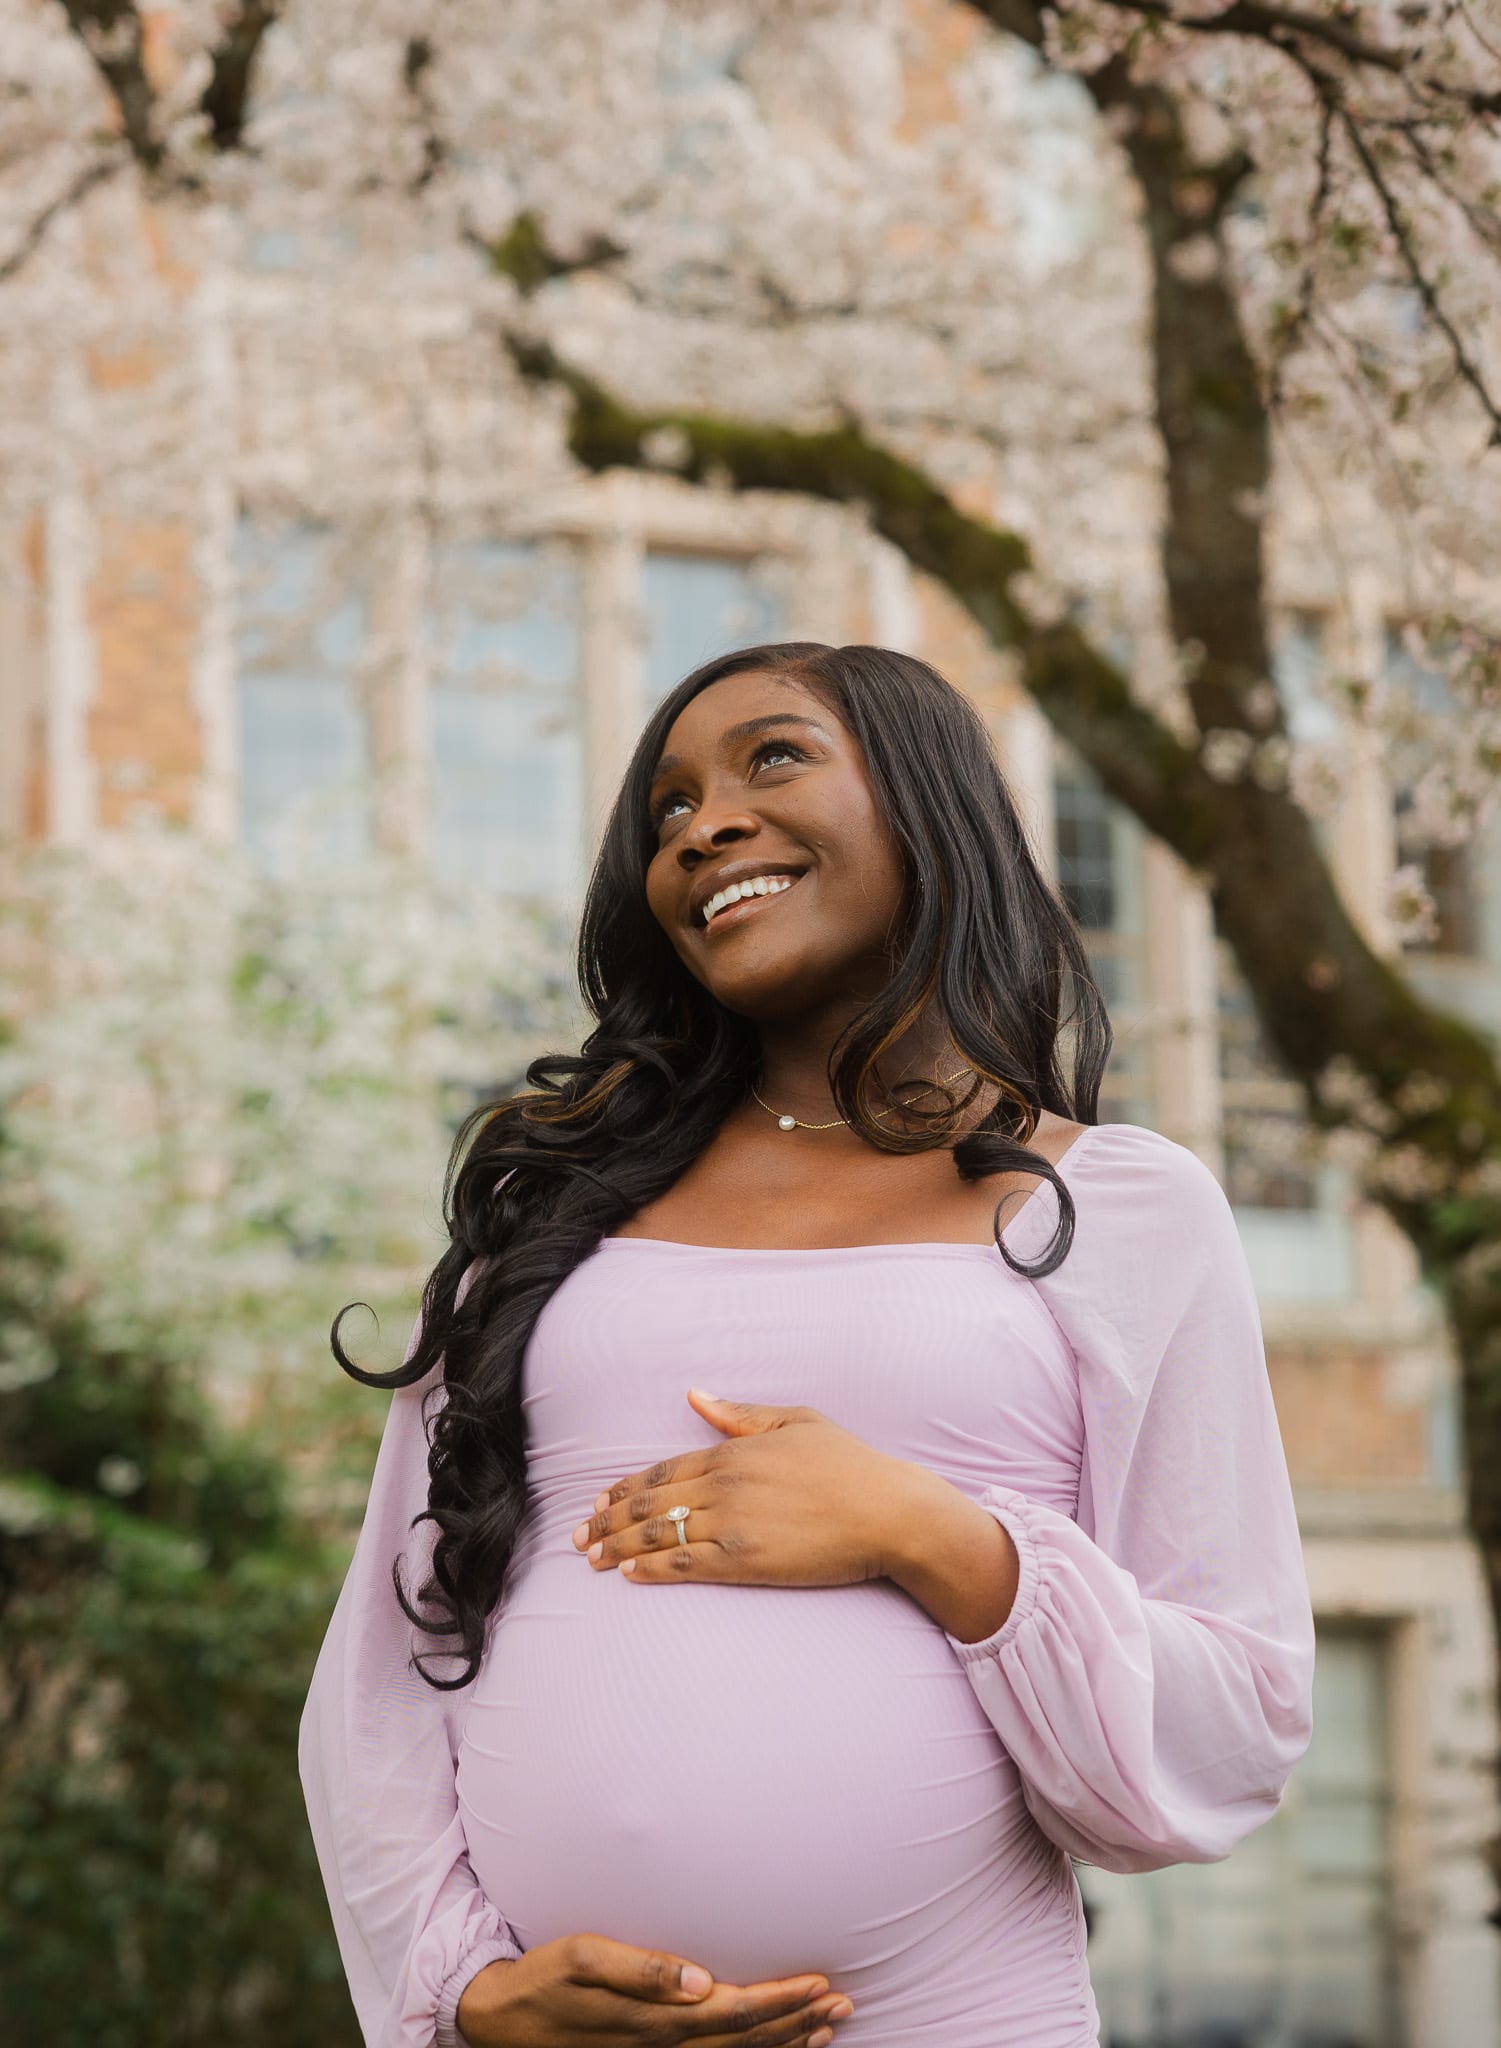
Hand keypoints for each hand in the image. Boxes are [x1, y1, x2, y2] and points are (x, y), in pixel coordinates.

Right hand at [455, 1933, 855, 2046]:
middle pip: (745, 2040)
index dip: (780, 2001)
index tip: (821, 1984)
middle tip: (844, 2003)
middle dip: (798, 2022)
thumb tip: (698, 1978)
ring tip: (828, 2027)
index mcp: (653, 2020)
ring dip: (786, 2043)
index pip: (734, 2012)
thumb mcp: (582, 1957)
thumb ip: (641, 1968)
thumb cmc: (544, 1979)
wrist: (502, 2020)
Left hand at [572, 1391, 903, 1587]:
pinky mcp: (744, 1560)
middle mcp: (725, 1485)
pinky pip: (685, 1564)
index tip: (600, 1497)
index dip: (626, 1486)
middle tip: (578, 1534)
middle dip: (608, 1519)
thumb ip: (741, 1414)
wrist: (888, 1511)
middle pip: (649, 1502)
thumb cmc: (850, 1465)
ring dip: (618, 1546)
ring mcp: (732, 1523)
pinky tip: (628, 1573)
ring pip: (659, 1533)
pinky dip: (651, 1568)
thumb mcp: (797, 1421)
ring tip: (590, 1558)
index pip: (663, 1470)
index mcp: (734, 1452)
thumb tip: (695, 1396)